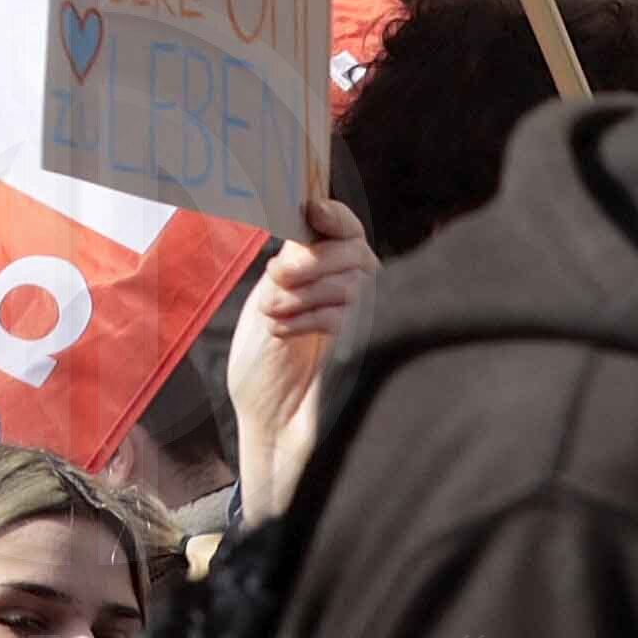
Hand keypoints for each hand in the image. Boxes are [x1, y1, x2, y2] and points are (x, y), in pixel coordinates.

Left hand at [225, 195, 375, 522]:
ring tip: (273, 314)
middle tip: (278, 276)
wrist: (271, 426)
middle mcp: (359, 293)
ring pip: (353, 281)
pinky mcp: (369, 348)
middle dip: (312, 259)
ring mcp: (368, 322)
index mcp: (332, 274)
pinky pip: (351, 315)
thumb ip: (291, 263)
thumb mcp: (270, 301)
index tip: (311, 210)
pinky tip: (285, 330)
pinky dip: (312, 317)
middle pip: (352, 251)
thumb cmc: (268, 367)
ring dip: (304, 293)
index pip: (346, 230)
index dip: (334, 216)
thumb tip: (300, 221)